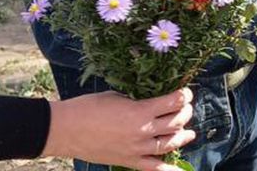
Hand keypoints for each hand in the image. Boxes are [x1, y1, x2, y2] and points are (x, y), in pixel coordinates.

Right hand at [42, 88, 195, 170]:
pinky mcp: (128, 161)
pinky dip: (168, 170)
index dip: (183, 96)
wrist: (67, 129)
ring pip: (168, 144)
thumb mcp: (116, 96)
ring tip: (189, 133)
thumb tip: (148, 102)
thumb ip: (136, 101)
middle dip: (184, 114)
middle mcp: (142, 131)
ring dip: (182, 137)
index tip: (186, 93)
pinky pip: (153, 168)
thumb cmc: (88, 107)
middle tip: (186, 109)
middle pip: (174, 123)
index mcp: (139, 111)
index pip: (171, 103)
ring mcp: (137, 149)